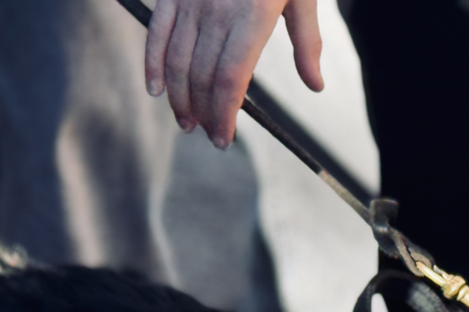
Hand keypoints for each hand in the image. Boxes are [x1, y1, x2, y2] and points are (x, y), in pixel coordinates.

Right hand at [145, 0, 323, 148]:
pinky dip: (153, 62)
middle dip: (202, 112)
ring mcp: (191, 0)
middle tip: (207, 135)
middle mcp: (217, 11)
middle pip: (202, 76)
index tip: (224, 139)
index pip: (231, 79)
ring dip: (179, 96)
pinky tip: (155, 89)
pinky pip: (157, 31)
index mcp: (252, 17)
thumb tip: (316, 86)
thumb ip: (307, 44)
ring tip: (186, 121)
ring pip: (177, 59)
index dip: (224, 114)